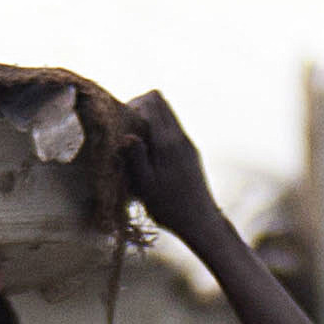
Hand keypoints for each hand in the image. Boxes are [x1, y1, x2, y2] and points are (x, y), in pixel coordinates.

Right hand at [118, 92, 220, 237]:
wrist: (201, 222)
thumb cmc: (169, 207)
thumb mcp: (146, 185)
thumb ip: (136, 157)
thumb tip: (126, 134)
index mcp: (168, 142)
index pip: (152, 101)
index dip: (133, 104)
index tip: (122, 123)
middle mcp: (180, 137)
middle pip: (160, 101)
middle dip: (140, 108)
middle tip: (127, 129)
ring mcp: (188, 143)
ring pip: (167, 114)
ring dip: (149, 120)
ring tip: (136, 142)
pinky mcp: (191, 151)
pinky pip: (172, 128)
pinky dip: (158, 131)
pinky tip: (149, 153)